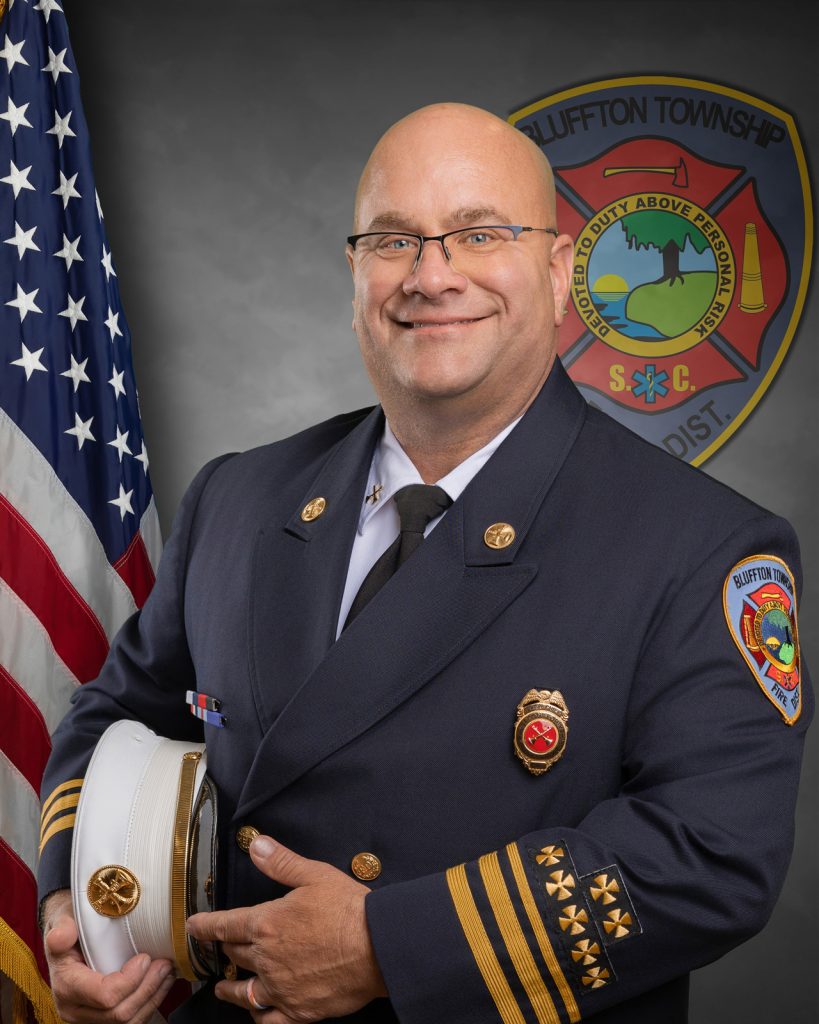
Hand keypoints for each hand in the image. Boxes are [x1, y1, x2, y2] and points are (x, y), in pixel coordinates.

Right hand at [42, 888, 175, 1022]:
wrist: (65, 936)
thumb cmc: (69, 925)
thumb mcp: (63, 918)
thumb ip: (63, 926)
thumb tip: (61, 935)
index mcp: (66, 986)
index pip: (105, 995)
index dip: (130, 980)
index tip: (145, 958)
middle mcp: (75, 1009)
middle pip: (120, 1013)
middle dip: (148, 988)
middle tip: (164, 964)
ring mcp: (88, 1018)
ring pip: (128, 1022)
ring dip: (153, 998)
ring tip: (166, 972)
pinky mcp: (102, 1018)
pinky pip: (130, 1022)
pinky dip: (150, 1004)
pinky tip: (161, 984)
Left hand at [186, 836, 387, 1021]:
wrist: (379, 948)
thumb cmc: (349, 910)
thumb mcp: (315, 875)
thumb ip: (281, 862)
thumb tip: (256, 845)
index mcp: (267, 924)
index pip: (225, 924)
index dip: (205, 925)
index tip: (193, 926)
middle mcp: (267, 959)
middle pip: (235, 954)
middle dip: (225, 947)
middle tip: (222, 945)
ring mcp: (281, 988)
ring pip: (243, 991)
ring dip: (230, 987)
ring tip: (223, 986)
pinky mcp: (298, 1011)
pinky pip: (268, 1019)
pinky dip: (258, 1015)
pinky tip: (257, 1011)